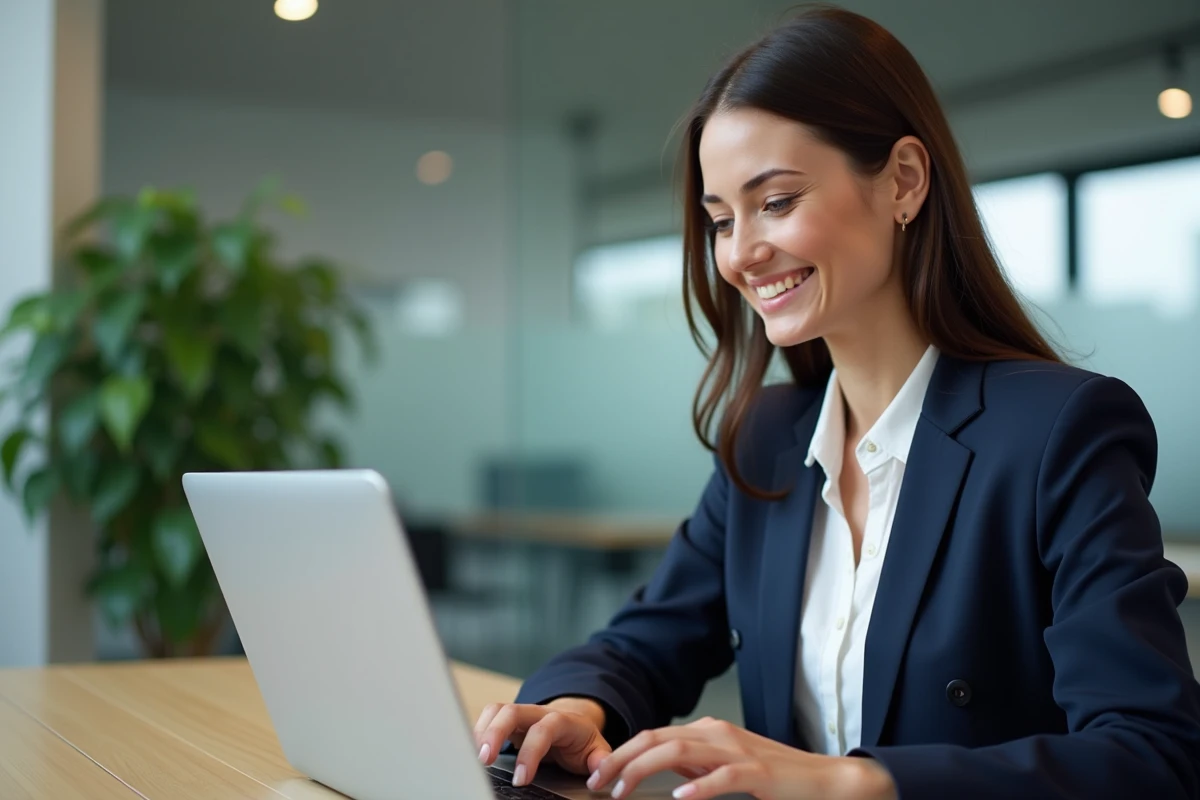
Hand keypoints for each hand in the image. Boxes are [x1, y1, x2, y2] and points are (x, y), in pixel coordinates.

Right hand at [473, 699, 612, 787]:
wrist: (573, 723)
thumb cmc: (581, 741)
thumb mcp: (596, 750)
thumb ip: (600, 760)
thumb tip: (600, 773)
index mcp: (562, 721)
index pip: (544, 729)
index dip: (531, 752)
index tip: (521, 779)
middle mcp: (538, 713)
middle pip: (512, 711)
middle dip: (496, 734)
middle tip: (485, 761)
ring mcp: (521, 714)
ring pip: (497, 710)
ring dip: (482, 731)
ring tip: (474, 757)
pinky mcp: (508, 721)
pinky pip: (489, 717)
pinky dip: (478, 731)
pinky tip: (472, 751)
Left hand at [587, 717, 896, 799]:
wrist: (824, 780)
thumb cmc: (774, 776)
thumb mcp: (724, 764)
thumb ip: (694, 763)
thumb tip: (658, 767)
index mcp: (707, 730)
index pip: (653, 735)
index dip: (621, 752)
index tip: (598, 774)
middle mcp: (717, 733)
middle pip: (657, 738)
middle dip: (621, 759)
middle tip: (596, 782)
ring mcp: (737, 750)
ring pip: (680, 752)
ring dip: (645, 769)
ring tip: (622, 790)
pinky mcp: (758, 772)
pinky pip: (724, 776)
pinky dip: (700, 786)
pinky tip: (682, 798)